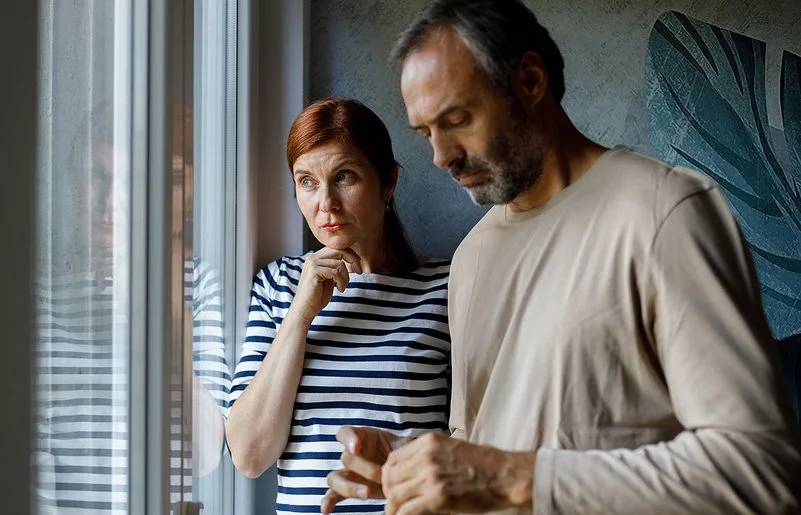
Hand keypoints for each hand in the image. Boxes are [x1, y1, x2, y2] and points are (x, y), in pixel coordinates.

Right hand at [288, 247, 361, 323]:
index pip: (337, 248)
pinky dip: (341, 281)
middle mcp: (313, 257)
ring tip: (343, 287)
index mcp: (316, 257)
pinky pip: (335, 272)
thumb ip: (336, 267)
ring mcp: (312, 263)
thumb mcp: (330, 278)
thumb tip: (352, 258)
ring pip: (339, 263)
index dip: (350, 254)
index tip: (358, 265)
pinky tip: (340, 289)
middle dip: (353, 260)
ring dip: (346, 277)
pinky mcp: (314, 271)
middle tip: (359, 272)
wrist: (305, 309)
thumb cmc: (317, 296)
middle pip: (339, 251)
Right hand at [321, 426, 412, 513]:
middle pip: (346, 458)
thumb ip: (403, 446)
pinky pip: (333, 494)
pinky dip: (328, 502)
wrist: (404, 473)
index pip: (346, 433)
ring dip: (349, 487)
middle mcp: (352, 454)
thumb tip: (408, 448)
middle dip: (364, 468)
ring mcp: (347, 472)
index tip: (356, 448)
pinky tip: (326, 510)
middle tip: (381, 476)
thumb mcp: (404, 446)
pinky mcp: (347, 489)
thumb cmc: (402, 455)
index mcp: (363, 438)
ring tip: (367, 493)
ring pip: (335, 478)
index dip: (348, 439)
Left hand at [381, 433, 534, 514]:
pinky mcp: (438, 496)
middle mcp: (426, 456)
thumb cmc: (484, 464)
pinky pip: (407, 510)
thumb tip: (411, 472)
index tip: (393, 486)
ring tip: (397, 513)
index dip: (389, 476)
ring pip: (394, 494)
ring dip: (393, 507)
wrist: (506, 475)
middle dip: (389, 492)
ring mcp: (431, 476)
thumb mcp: (451, 448)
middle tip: (394, 504)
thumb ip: (428, 455)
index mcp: (428, 442)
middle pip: (389, 476)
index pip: (393, 458)